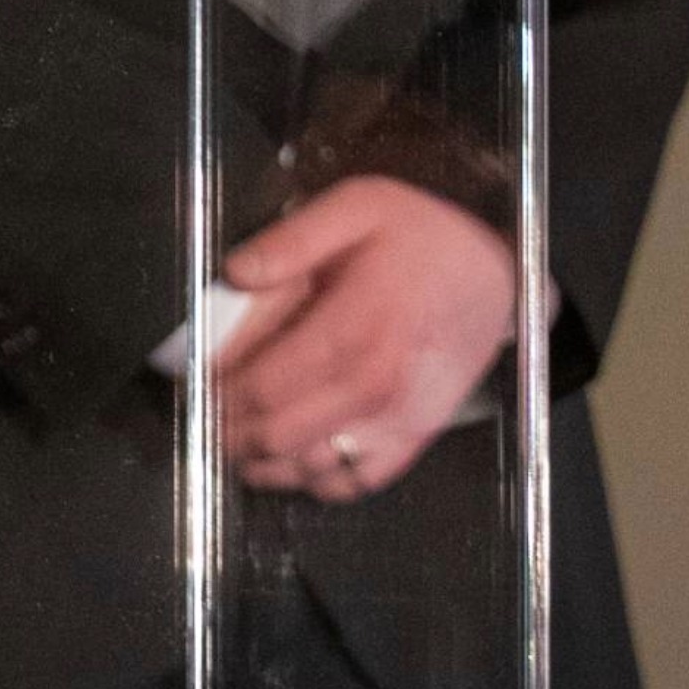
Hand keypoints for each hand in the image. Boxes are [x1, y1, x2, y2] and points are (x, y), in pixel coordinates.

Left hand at [210, 174, 521, 499]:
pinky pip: (356, 481)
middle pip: (280, 432)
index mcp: (358, 325)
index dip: (218, 394)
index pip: (267, 383)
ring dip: (261, 462)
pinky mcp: (416, 436)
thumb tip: (234, 272)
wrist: (498, 272)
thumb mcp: (356, 207)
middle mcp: (380, 383)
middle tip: (199, 418)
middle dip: (228, 431)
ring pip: (312, 466)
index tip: (190, 386)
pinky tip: (286, 461)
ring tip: (229, 442)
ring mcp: (400, 417)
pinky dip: (314, 480)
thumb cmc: (425, 237)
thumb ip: (291, 241)